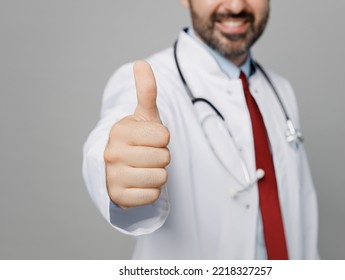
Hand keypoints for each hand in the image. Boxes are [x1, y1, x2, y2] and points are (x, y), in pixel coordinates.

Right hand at [104, 60, 169, 208]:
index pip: (164, 136)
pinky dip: (151, 191)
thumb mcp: (143, 116)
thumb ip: (145, 91)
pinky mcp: (118, 197)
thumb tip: (141, 63)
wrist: (117, 168)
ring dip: (158, 174)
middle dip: (161, 157)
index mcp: (120, 130)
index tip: (150, 139)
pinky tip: (140, 183)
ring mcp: (113, 177)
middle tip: (147, 155)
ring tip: (144, 168)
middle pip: (164, 158)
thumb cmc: (137, 139)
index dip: (163, 138)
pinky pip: (153, 195)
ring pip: (160, 178)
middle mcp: (112, 153)